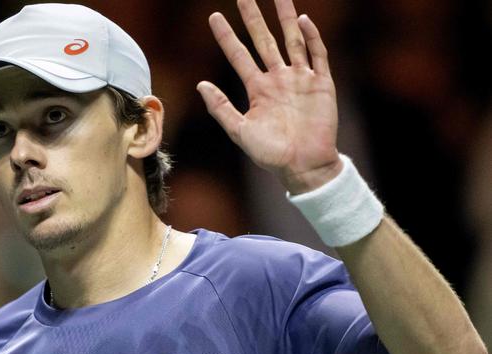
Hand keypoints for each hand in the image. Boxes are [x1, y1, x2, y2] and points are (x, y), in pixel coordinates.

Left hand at [197, 0, 340, 193]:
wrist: (303, 166)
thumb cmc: (271, 154)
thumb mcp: (240, 131)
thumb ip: (221, 108)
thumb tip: (200, 85)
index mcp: (258, 90)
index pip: (239, 56)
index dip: (227, 37)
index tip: (214, 17)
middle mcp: (278, 80)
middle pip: (264, 41)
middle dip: (253, 18)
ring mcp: (300, 80)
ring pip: (292, 41)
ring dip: (285, 18)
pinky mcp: (321, 84)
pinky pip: (317, 55)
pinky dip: (312, 37)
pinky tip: (303, 20)